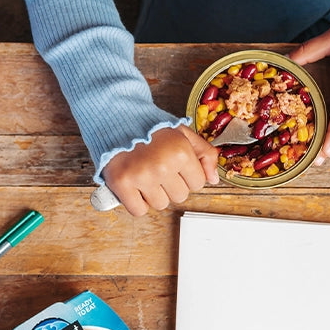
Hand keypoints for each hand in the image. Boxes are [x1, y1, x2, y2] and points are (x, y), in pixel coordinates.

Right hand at [101, 125, 218, 215]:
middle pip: (180, 196)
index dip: (187, 175)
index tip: (174, 166)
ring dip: (153, 194)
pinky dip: (136, 202)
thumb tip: (213, 179)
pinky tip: (134, 186)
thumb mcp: (182, 133)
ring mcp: (141, 176)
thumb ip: (204, 153)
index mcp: (180, 151)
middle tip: (157, 168)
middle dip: (171, 185)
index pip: (198, 183)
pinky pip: (138, 210)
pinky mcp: (122, 183)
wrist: (115, 119)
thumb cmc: (149, 127)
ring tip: (145, 174)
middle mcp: (162, 165)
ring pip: (160, 204)